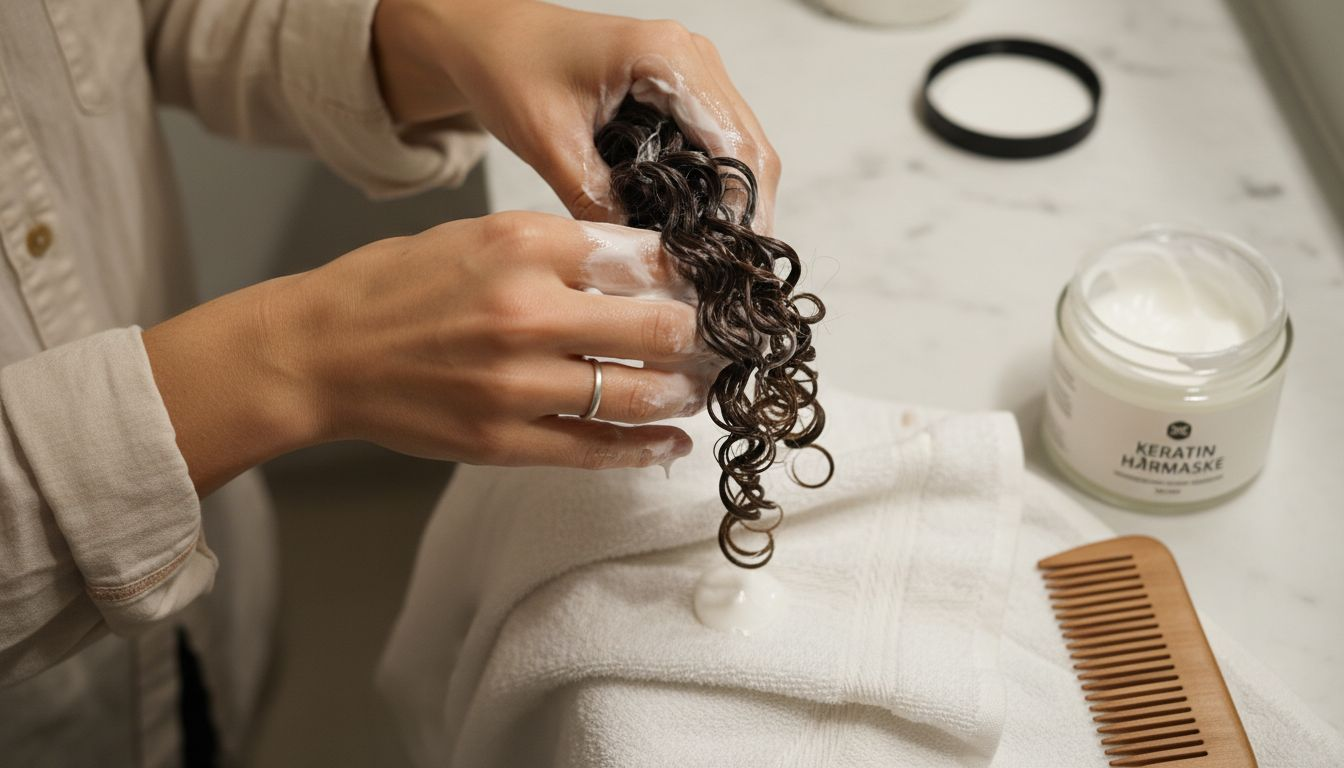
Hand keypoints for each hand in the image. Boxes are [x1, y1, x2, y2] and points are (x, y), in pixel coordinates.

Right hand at [144, 212, 710, 493]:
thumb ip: (562, 246)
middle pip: (658, 327)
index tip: (706, 285)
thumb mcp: (480, 234)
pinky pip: (596, 450)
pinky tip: (673, 442)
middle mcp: (526, 313)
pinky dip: (647, 449)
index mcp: (523, 246)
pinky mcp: (503, 441)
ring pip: (638, 393)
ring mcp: (516, 384)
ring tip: (697, 388)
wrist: (321, 352)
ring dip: (684, 392)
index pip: (642, 256)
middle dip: (700, 336)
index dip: (687, 272)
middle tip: (719, 340)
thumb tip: (646, 264)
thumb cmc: (397, 286)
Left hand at [374, 0, 779, 229]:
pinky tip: (700, 229)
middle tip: (730, 276)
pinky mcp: (680, 90)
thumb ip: (594, 198)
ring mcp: (692, 71)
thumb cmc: (509, 70)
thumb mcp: (548, 142)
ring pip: (740, 149)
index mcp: (666, 57)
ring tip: (719, 262)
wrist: (487, 37)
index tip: (730, 265)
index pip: (733, 143)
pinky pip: (715, 144)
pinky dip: (715, 188)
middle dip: (745, 214)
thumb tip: (642, 259)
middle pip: (750, 148)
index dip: (741, 209)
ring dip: (734, 205)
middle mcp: (692, 57)